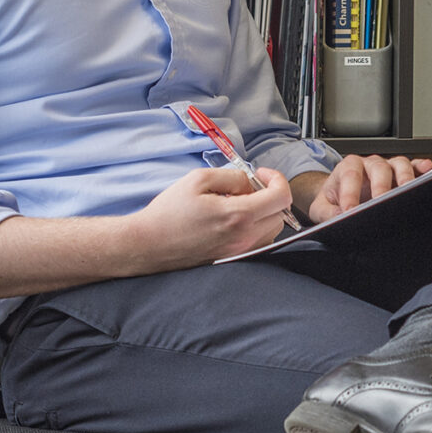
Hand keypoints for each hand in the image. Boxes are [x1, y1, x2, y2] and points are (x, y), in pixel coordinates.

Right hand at [133, 164, 293, 268]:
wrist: (149, 244)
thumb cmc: (169, 212)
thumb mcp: (198, 179)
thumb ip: (232, 176)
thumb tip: (250, 182)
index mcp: (238, 216)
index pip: (282, 197)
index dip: (277, 179)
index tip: (262, 174)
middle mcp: (244, 238)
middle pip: (280, 214)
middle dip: (270, 195)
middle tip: (247, 186)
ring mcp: (240, 251)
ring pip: (272, 228)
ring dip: (263, 211)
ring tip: (237, 202)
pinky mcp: (233, 258)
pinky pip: (259, 240)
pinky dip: (254, 226)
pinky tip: (232, 218)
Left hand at [307, 154, 431, 223]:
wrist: (340, 193)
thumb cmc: (334, 198)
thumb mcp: (321, 208)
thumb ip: (327, 213)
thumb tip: (337, 219)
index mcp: (348, 167)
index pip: (350, 177)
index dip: (351, 194)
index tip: (351, 211)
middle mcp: (370, 164)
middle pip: (379, 168)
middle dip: (381, 187)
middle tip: (381, 204)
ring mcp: (388, 167)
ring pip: (399, 165)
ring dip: (405, 177)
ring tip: (409, 191)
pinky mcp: (402, 173)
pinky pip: (415, 166)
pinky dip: (422, 168)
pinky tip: (428, 172)